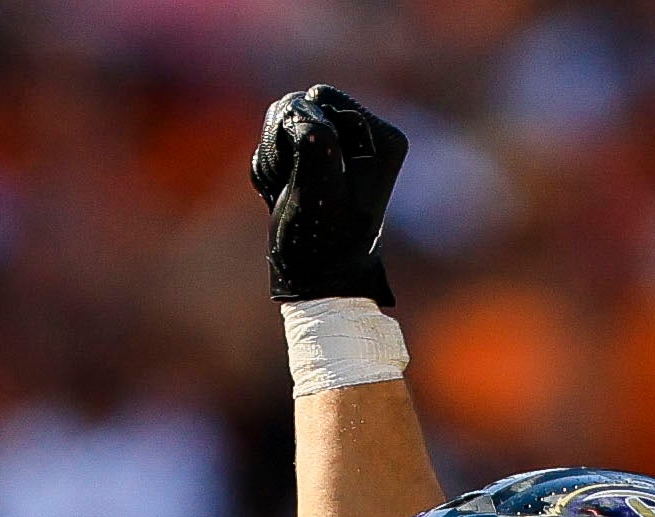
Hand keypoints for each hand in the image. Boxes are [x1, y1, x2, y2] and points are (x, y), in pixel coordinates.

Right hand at [251, 85, 406, 304]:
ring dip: (274, 159)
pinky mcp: (320, 158)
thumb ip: (313, 140)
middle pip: (300, 103)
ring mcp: (342, 146)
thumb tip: (302, 106)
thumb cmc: (323, 243)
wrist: (318, 281)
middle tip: (295, 187)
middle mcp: (368, 135)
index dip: (300, 132)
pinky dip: (272, 168)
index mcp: (382, 137)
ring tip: (290, 193)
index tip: (310, 177)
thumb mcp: (319, 190)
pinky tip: (286, 194)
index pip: (320, 97)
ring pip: (282, 122)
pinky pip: (277, 142)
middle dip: (284, 144)